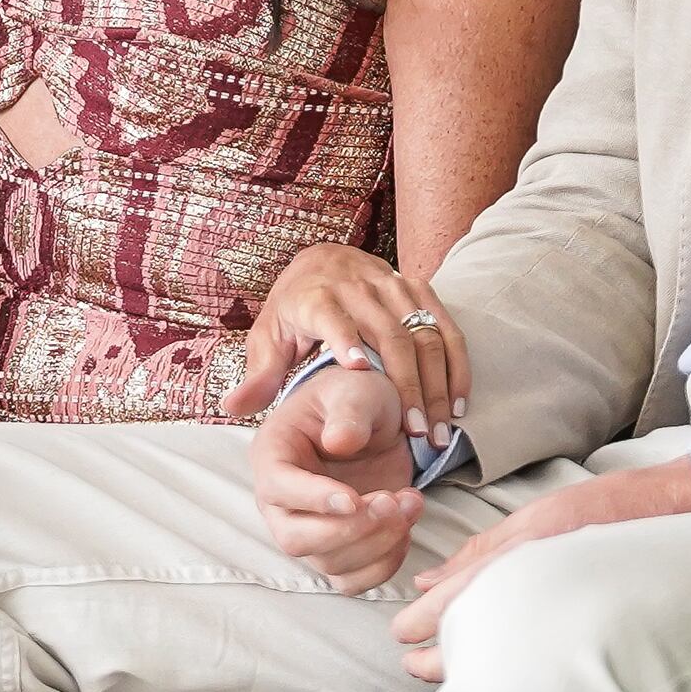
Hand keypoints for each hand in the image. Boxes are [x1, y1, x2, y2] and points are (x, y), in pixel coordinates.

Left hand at [224, 243, 469, 442]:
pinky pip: (446, 327)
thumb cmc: (293, 309)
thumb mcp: (268, 337)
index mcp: (316, 296)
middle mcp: (358, 286)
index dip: (344, 339)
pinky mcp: (418, 288)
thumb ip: (258, 375)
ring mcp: (393, 285)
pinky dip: (455, 365)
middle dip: (407, 386)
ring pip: (423, 334)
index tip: (357, 372)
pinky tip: (458, 403)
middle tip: (416, 432)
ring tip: (439, 428)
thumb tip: (232, 408)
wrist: (322, 259)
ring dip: (436, 383)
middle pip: (390, 335)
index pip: (332, 317)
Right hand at [252, 356, 423, 590]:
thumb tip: (339, 442)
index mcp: (273, 455)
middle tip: (391, 502)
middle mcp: (282, 502)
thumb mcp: (355, 389)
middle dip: (349, 530)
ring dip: (377, 543)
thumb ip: (348, 413)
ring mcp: (309, 530)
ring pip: (330, 563)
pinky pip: (354, 579)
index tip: (354, 499)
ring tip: (411, 501)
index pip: (279, 489)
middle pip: (296, 539)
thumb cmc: (355, 399)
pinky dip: (385, 564)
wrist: (376, 421)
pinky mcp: (340, 550)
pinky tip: (406, 528)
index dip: (314, 499)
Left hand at [387, 456, 690, 682]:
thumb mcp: (534, 520)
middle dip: (438, 660)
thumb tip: (427, 580)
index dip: (424, 622)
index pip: (458, 601)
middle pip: (475, 641)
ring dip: (470, 665)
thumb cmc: (606, 511)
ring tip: (444, 670)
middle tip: (413, 666)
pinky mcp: (588, 633)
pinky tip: (498, 668)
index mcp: (523, 561)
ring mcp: (565, 616)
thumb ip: (480, 553)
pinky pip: (534, 656)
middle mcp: (541, 594)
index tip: (403, 633)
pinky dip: (509, 664)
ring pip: (502, 656)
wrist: (679, 518)